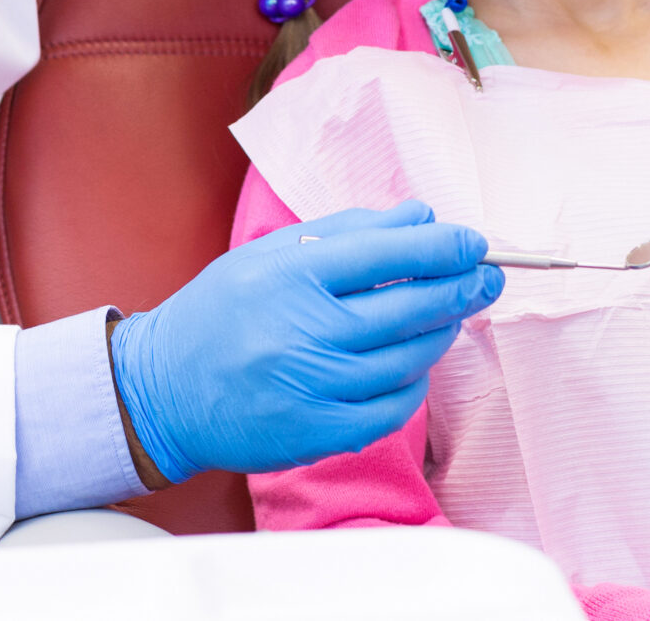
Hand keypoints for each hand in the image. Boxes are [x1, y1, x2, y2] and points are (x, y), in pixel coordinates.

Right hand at [108, 203, 503, 481]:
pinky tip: (414, 364)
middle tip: (486, 277)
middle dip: (460, 288)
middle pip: (410, 307)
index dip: (442, 247)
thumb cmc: (222, 312)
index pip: (388, 253)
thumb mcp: (272, 254)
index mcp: (291, 276)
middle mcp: (304, 330)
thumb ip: (349, 232)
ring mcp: (313, 386)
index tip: (472, 242)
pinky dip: (413, 383)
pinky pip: (392, 409)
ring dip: (442, 334)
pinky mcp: (318, 433)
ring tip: (452, 315)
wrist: (163, 389)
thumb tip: (421, 216)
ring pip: (409, 358)